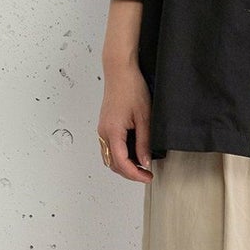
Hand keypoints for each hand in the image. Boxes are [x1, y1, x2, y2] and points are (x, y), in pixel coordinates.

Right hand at [97, 62, 153, 182]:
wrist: (120, 72)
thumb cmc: (131, 88)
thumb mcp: (144, 117)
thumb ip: (144, 142)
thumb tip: (144, 161)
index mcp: (112, 131)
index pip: (121, 163)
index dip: (135, 174)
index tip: (147, 177)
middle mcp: (103, 132)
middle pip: (113, 164)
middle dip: (129, 172)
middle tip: (146, 174)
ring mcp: (102, 129)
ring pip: (109, 157)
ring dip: (124, 165)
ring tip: (141, 165)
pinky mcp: (105, 125)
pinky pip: (109, 147)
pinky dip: (120, 155)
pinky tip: (133, 152)